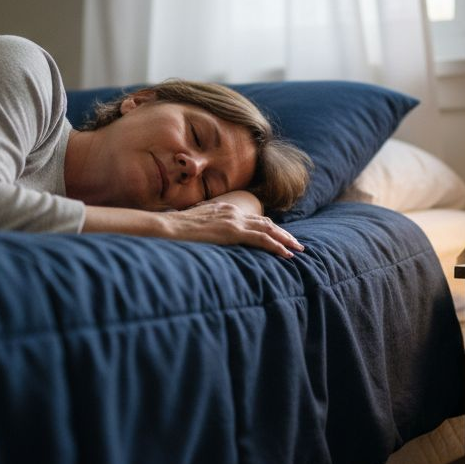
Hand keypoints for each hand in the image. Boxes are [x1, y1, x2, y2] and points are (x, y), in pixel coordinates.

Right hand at [162, 202, 304, 257]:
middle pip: (264, 222)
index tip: (279, 237)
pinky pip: (261, 238)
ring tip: (297, 249)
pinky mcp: (232, 231)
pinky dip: (276, 245)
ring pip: (268, 229)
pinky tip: (285, 254)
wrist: (167, 227)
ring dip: (285, 239)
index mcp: (223, 209)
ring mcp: (233, 220)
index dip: (268, 228)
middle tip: (296, 244)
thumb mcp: (193, 226)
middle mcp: (232, 211)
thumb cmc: (174, 229)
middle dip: (283, 233)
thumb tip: (204, 238)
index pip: (252, 218)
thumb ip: (205, 229)